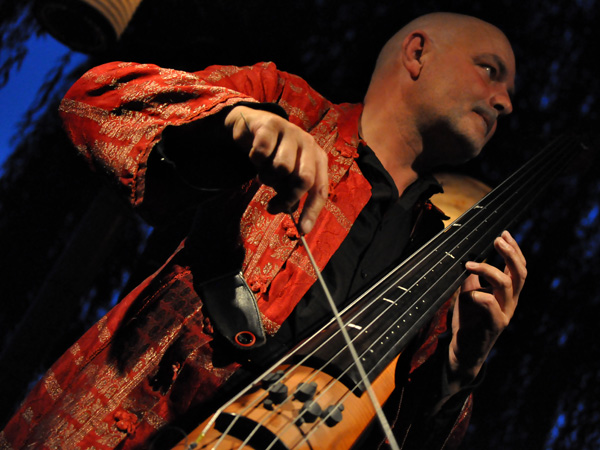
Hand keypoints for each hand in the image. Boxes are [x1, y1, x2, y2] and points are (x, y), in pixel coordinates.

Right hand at [224, 106, 328, 233]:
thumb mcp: (285, 177)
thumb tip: (290, 213)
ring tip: (263, 174)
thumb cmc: (274, 155)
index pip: (320, 189)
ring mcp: (291, 132)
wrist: (253, 125)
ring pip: (281, 167)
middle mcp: (308, 143)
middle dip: (287, 198)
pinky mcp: (271, 125)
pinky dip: (255, 160)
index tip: (302, 230)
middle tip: (272, 207)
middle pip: (303, 179)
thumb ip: (289, 193)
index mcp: (317, 158)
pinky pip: (261, 153)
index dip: (312, 211)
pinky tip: (254, 157)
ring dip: (267, 177)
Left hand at [448, 230, 526, 385]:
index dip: (514, 250)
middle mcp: (510, 302)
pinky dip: (479, 295)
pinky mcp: (494, 325)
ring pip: (507, 285)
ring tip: (470, 264)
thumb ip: (472, 277)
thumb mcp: (469, 293)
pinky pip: (491, 305)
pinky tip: (468, 294)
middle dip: (510, 254)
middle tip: (497, 240)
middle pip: (520, 274)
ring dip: (489, 269)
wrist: (463, 350)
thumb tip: (468, 255)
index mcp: (508, 294)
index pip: (518, 268)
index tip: (504, 234)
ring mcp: (504, 313)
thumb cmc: (467, 321)